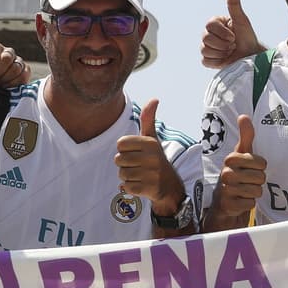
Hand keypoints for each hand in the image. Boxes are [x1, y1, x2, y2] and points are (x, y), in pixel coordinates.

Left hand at [116, 99, 184, 213]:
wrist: (169, 186)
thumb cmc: (155, 158)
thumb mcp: (152, 138)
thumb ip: (148, 119)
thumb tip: (155, 98)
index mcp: (150, 143)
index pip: (120, 144)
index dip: (125, 150)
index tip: (137, 153)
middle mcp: (152, 157)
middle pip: (118, 159)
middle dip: (124, 164)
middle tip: (138, 166)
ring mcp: (151, 174)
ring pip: (121, 174)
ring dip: (127, 177)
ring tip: (140, 175)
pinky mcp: (148, 189)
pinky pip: (126, 187)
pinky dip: (130, 188)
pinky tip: (141, 185)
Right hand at [201, 0, 262, 68]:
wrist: (252, 56)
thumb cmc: (247, 37)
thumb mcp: (241, 20)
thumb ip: (234, 4)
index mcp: (215, 24)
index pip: (209, 26)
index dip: (223, 33)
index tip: (233, 36)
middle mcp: (209, 34)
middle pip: (206, 39)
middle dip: (223, 44)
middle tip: (233, 45)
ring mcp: (207, 47)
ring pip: (205, 50)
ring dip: (221, 53)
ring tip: (230, 52)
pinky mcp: (208, 60)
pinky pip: (205, 61)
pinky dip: (217, 61)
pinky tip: (225, 59)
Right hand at [211, 116, 264, 223]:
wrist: (224, 202)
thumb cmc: (237, 174)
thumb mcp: (241, 154)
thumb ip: (245, 136)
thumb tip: (243, 116)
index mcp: (230, 159)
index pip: (261, 163)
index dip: (261, 167)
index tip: (252, 168)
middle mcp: (226, 174)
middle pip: (260, 177)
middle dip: (258, 181)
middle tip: (248, 181)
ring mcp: (226, 190)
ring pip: (256, 191)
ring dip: (254, 193)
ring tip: (245, 191)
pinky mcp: (228, 205)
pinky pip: (251, 203)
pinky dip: (249, 204)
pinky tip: (241, 201)